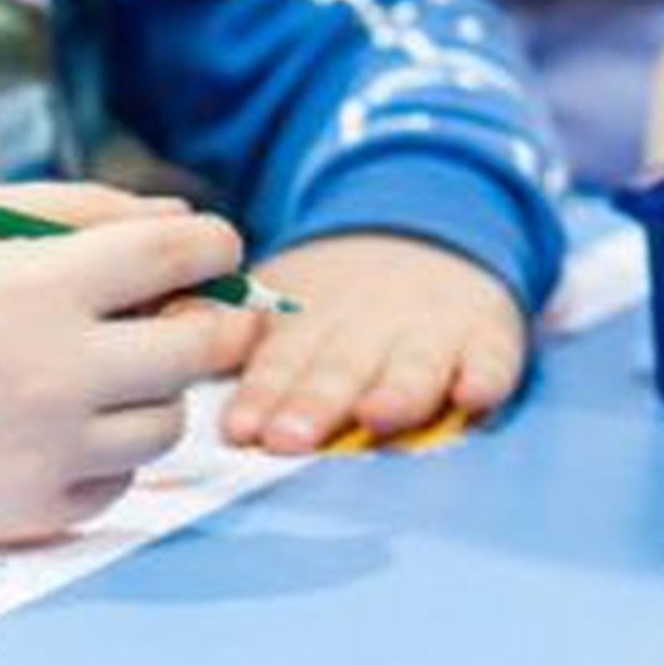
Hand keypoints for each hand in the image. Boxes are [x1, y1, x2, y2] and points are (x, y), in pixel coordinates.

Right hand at [0, 183, 263, 543]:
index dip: (214, 245)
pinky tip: (60, 426)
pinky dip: (107, 452)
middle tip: (180, 315)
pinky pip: (123, 478)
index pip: (179, 257)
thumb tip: (184, 220)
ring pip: (169, 420)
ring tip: (98, 374)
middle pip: (200, 347)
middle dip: (205, 322)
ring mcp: (48, 449)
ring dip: (153, 393)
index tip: (211, 250)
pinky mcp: (38, 507)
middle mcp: (53, 373)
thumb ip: (88, 210)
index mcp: (39, 287)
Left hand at [220, 231, 529, 451]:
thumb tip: (171, 335)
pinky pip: (492, 357)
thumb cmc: (340, 302)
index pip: (281, 361)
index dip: (263, 394)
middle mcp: (371, 323)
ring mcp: (433, 328)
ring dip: (398, 391)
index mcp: (311, 321)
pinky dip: (486, 375)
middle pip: (341, 367)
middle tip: (290, 437)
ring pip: (414, 363)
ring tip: (379, 415)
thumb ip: (236, 338)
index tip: (243, 429)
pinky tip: (476, 395)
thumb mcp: (284, 303)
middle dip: (317, 402)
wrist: (430, 226)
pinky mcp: (489, 333)